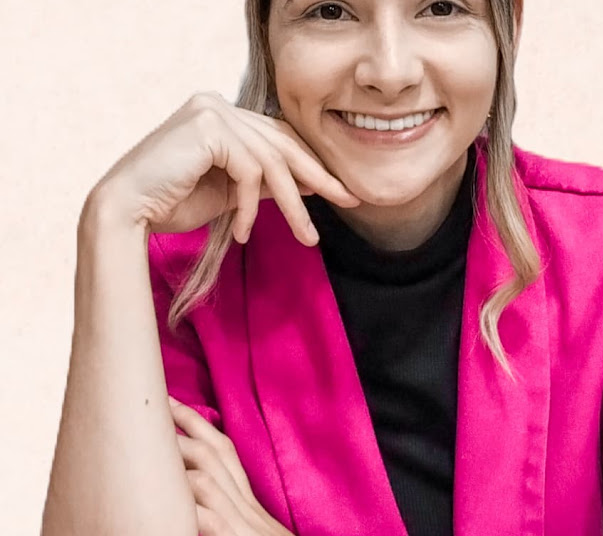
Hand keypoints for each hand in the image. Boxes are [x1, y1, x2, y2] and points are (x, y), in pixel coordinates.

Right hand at [86, 91, 359, 244]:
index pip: (278, 138)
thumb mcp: (232, 192)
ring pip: (272, 161)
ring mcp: (213, 111)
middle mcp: (218, 105)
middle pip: (283, 144)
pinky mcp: (208, 126)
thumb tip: (309, 182)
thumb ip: (264, 181)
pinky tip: (244, 232)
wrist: (128, 212)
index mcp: (223, 115)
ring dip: (292, 204)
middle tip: (349, 201)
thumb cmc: (173, 203)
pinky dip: (251, 206)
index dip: (311, 165)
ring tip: (307, 236)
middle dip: (320, 177)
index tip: (338, 191)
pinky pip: (249, 170)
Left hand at [168, 396, 360, 535]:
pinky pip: (213, 527)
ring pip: (209, 481)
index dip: (199, 427)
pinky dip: (190, 508)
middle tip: (154, 399)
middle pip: (215, 456)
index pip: (224, 454)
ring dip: (180, 456)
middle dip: (184, 426)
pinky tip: (166, 497)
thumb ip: (245, 529)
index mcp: (252, 509)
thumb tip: (216, 516)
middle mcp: (248, 512)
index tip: (173, 404)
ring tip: (148, 434)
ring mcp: (247, 534)